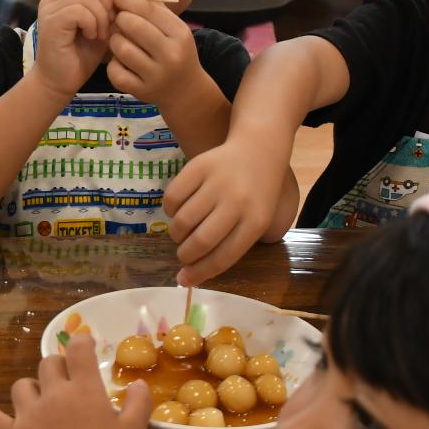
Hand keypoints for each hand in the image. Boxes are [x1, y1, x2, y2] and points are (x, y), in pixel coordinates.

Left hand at [0, 332, 148, 428]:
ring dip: (32, 387)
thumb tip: (138, 383)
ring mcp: (28, 414)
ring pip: (22, 386)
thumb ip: (138, 405)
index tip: (85, 346)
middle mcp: (53, 394)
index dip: (81, 342)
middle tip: (68, 381)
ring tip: (41, 398)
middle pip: (48, 363)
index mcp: (84, 390)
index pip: (78, 349)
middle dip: (58, 366)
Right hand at [26, 0, 112, 99]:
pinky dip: (91, 23)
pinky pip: (78, 10)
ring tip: (99, 35)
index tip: (111, 17)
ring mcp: (49, 9)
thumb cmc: (81, 57)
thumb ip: (111, 7)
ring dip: (100, 15)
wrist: (59, 83)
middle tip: (107, 26)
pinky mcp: (51, 23)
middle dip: (105, 2)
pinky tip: (92, 37)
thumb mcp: (102, 27)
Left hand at [106, 0, 199, 106]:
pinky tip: (121, 62)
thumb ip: (153, 5)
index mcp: (180, 34)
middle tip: (119, 21)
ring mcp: (156, 76)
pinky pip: (116, 72)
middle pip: (133, 26)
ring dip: (115, 41)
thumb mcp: (172, 27)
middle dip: (120, 19)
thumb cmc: (176, 52)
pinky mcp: (142, 91)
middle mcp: (171, 55)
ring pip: (121, 49)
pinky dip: (113, 65)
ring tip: (120, 41)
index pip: (148, 10)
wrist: (187, 92)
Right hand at [164, 139, 288, 285]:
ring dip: (176, 234)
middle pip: (201, 241)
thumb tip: (195, 273)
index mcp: (256, 221)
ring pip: (183, 221)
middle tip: (182, 256)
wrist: (259, 148)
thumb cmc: (258, 192)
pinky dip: (170, 210)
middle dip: (185, 255)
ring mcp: (217, 182)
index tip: (184, 280)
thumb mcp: (259, 220)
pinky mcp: (199, 165)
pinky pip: (173, 197)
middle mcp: (237, 202)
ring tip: (181, 232)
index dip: (200, 273)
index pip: (224, 256)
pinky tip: (178, 210)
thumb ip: (233, 244)